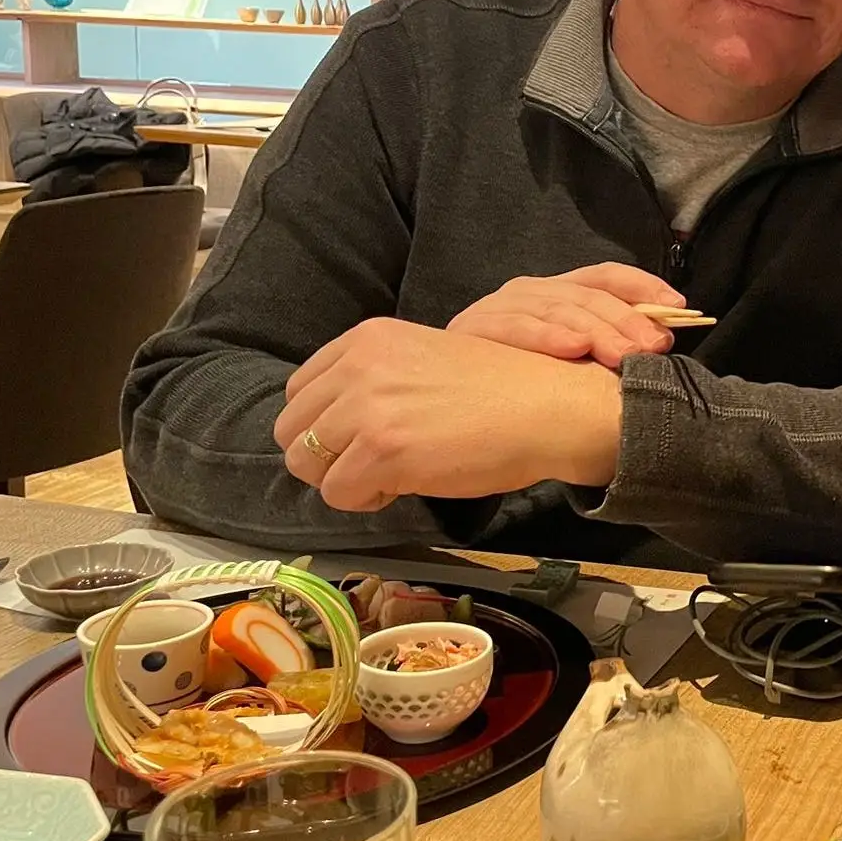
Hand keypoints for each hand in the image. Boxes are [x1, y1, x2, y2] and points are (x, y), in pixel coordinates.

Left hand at [273, 318, 622, 511]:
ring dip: (343, 479)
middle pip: (293, 428)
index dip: (325, 425)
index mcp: (366, 340)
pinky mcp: (381, 450)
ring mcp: (366, 408)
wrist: (548, 407)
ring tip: (389, 476)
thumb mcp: (426, 359)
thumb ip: (377, 378)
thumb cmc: (503, 389)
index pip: (300, 391)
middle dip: (326, 456)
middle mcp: (358, 367)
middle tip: (372, 466)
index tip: (363, 439)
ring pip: (307, 464)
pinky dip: (365, 500)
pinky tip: (404, 486)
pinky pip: (338, 493)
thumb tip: (339, 424)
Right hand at [446, 263, 682, 369]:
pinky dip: (547, 336)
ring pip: (557, 308)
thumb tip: (661, 345)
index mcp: (557, 293)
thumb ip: (606, 348)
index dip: (643, 286)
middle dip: (626, 319)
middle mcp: (531, 291)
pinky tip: (573, 348)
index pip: (604, 276)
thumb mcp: (569, 362)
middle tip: (654, 347)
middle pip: (586, 295)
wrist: (449, 402)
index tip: (678, 307)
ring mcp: (502, 306)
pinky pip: (515, 327)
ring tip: (624, 352)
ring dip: (595, 330)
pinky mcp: (474, 328)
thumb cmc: (519, 384)